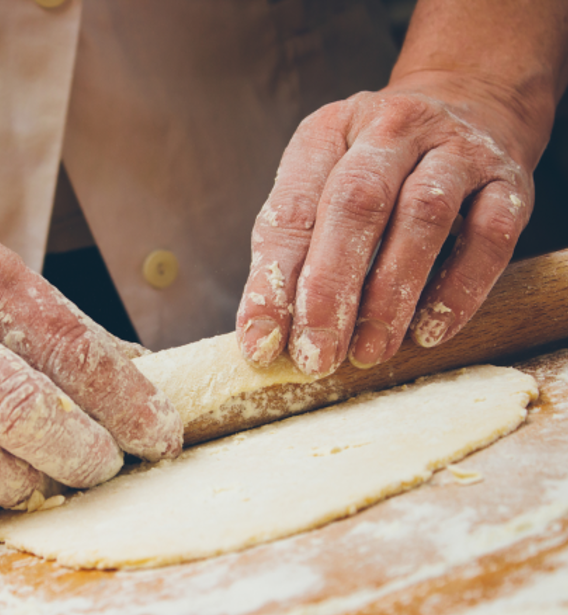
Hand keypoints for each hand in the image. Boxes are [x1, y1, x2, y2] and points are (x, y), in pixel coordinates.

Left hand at [236, 76, 537, 375]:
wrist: (473, 104)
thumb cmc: (376, 170)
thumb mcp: (320, 189)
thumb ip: (293, 254)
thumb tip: (266, 336)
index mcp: (327, 133)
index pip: (290, 210)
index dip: (272, 282)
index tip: (261, 343)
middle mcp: (391, 129)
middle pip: (355, 204)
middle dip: (330, 288)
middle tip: (317, 356)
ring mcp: (455, 149)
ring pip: (423, 216)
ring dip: (392, 293)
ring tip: (369, 351)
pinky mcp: (508, 179)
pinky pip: (489, 236)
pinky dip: (459, 289)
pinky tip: (430, 331)